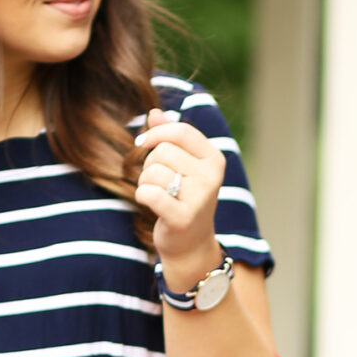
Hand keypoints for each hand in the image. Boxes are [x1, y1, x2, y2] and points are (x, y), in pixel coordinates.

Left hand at [133, 108, 224, 287]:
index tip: (143, 143)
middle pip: (163, 151)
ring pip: (154, 171)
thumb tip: (154, 113)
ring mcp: (200, 198)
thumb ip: (169, 137)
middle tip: (157, 181)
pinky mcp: (183, 218)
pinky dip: (142, 196)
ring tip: (156, 194)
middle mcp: (211, 177)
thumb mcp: (181, 165)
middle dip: (150, 163)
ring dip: (145, 182)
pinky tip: (149, 203)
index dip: (156, 133)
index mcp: (214, 159)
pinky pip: (150, 193)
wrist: (190, 244)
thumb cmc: (183, 198)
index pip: (181, 131)